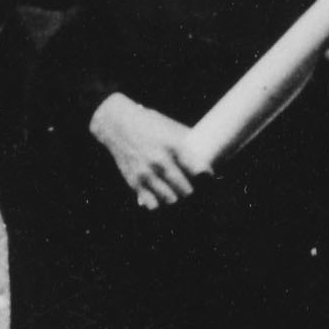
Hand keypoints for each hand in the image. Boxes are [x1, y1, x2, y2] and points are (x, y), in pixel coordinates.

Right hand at [89, 92, 207, 210]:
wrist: (116, 124)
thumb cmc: (150, 125)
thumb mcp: (171, 128)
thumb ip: (188, 144)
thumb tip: (212, 154)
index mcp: (174, 146)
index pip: (199, 171)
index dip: (207, 178)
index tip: (209, 179)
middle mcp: (160, 161)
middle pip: (187, 190)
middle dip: (194, 191)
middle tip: (195, 188)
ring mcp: (146, 173)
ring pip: (171, 200)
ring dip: (178, 198)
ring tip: (180, 193)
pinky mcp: (134, 182)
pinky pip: (152, 204)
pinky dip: (160, 203)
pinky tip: (163, 197)